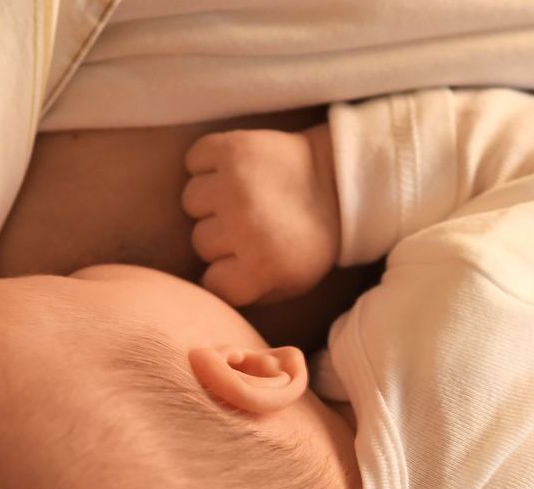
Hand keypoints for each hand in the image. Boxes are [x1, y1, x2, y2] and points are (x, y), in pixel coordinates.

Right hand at [181, 125, 339, 305]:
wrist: (341, 180)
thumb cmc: (312, 237)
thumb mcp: (291, 283)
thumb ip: (248, 294)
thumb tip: (206, 291)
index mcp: (261, 266)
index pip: (211, 283)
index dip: (226, 273)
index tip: (244, 261)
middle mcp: (244, 226)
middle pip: (200, 242)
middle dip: (221, 237)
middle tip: (251, 223)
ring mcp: (235, 185)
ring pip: (192, 201)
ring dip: (211, 200)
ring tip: (241, 196)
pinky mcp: (232, 148)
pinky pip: (195, 160)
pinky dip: (207, 162)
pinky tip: (232, 169)